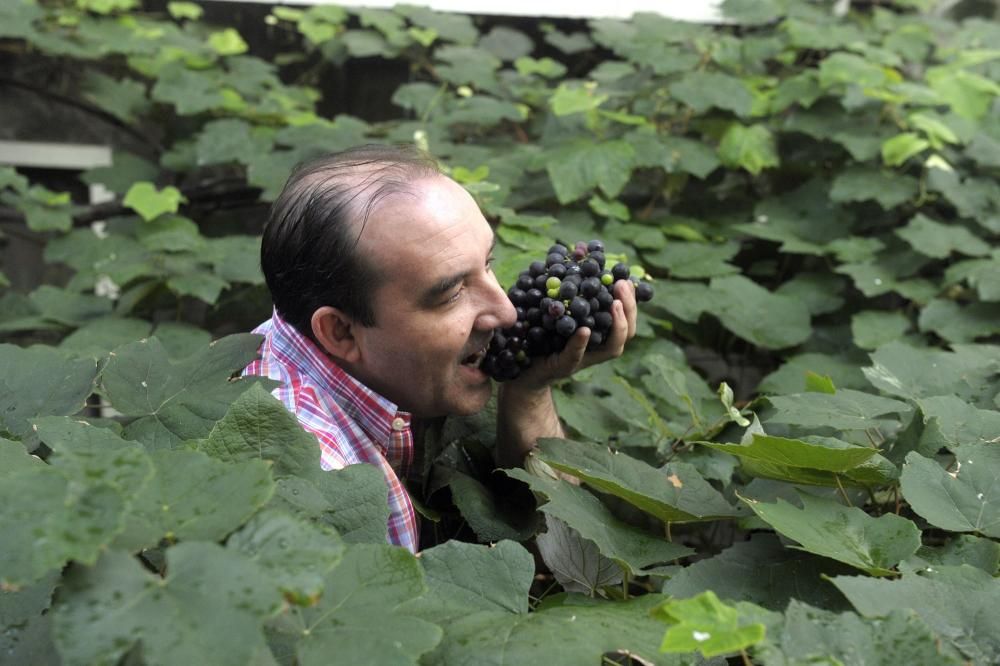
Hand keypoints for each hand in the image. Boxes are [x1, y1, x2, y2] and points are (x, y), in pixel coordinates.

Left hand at [507, 279, 637, 390]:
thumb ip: (571, 288)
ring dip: (616, 325)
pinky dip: (581, 343)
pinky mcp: (563, 368)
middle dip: (629, 308)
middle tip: (622, 285)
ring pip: (612, 348)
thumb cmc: (540, 336)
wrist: (520, 369)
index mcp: (599, 333)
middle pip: (627, 333)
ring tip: (614, 304)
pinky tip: (585, 330)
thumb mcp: (557, 308)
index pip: (626, 318)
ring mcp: (582, 359)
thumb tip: (581, 248)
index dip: (632, 300)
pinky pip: (575, 356)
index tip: (627, 279)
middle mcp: (597, 348)